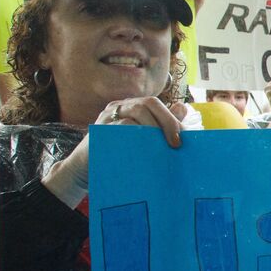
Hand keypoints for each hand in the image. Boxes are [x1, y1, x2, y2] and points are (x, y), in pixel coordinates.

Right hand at [42, 96, 180, 206]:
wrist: (87, 167)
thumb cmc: (120, 152)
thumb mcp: (143, 139)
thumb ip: (161, 124)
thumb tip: (182, 108)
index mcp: (132, 107)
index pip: (154, 103)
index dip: (171, 118)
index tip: (183, 137)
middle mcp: (120, 107)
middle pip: (147, 104)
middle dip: (167, 122)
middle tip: (176, 144)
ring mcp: (108, 115)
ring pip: (136, 112)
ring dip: (154, 130)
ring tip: (163, 147)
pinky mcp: (101, 128)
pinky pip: (122, 126)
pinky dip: (137, 137)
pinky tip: (146, 151)